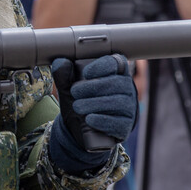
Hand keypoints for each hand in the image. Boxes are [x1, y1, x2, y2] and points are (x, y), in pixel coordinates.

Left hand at [49, 54, 136, 172]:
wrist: (77, 127)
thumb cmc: (79, 100)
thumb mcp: (68, 87)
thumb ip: (63, 73)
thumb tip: (61, 62)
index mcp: (114, 73)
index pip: (117, 63)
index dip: (103, 66)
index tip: (86, 73)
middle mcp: (126, 89)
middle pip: (117, 83)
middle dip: (93, 86)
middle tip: (74, 92)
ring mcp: (128, 108)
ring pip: (119, 102)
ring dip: (95, 104)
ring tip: (77, 106)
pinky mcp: (125, 125)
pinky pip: (119, 122)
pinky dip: (102, 120)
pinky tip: (89, 119)